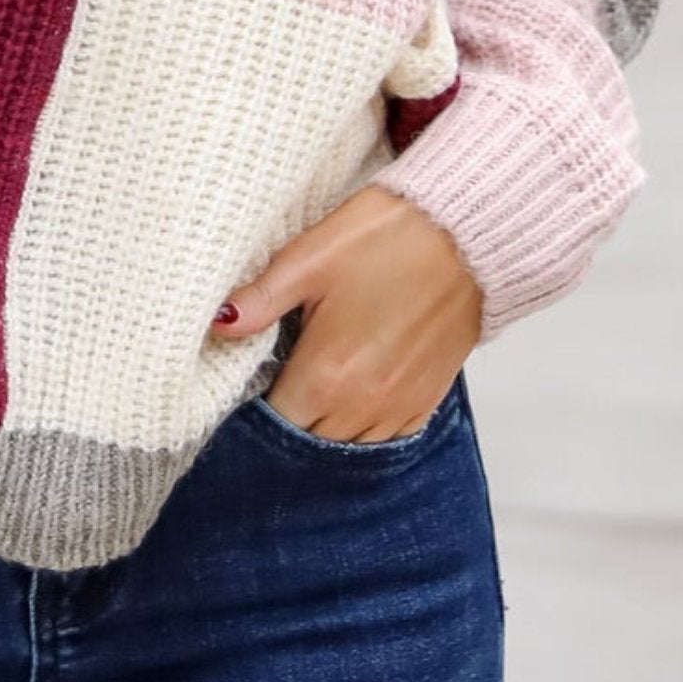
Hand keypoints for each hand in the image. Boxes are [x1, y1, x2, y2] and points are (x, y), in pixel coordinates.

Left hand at [210, 183, 479, 439]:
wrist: (465, 234)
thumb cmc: (385, 239)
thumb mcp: (308, 260)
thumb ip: (260, 301)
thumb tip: (217, 324)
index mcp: (325, 376)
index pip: (274, 424)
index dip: (254, 412)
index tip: (246, 389)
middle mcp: (361, 406)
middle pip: (307, 443)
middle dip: (288, 421)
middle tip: (276, 386)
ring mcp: (398, 408)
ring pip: (346, 447)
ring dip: (325, 428)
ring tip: (313, 391)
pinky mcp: (425, 401)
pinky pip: (384, 439)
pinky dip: (362, 427)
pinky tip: (351, 397)